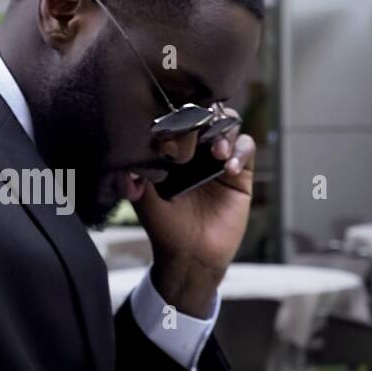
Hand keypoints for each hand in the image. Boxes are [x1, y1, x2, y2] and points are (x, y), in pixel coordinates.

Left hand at [133, 110, 255, 317]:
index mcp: (172, 152)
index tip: (171, 129)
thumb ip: (135, 182)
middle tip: (199, 130)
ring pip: (228, 125)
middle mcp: (196, 151)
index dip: (176, 117)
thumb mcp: (145, 203)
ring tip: (217, 152)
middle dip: (204, 117)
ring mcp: (218, 159)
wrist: (192, 256)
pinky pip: (247, 148)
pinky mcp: (240, 173)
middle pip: (205, 114)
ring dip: (224, 131)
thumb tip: (124, 165)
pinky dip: (240, 152)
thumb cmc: (166, 229)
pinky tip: (229, 170)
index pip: (177, 119)